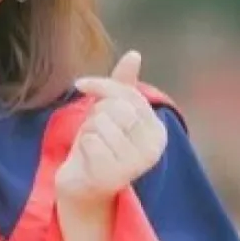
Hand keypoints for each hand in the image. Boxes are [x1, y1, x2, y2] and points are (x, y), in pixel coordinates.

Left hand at [55, 51, 167, 212]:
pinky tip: (87, 159)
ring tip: (92, 148)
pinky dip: (82, 146)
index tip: (81, 85)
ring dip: (87, 132)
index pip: (128, 93)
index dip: (101, 85)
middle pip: (114, 107)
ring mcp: (135, 164)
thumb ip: (122, 84)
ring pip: (100, 124)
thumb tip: (134, 54)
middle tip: (94, 133)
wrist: (83, 186)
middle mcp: (153, 149)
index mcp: (158, 131)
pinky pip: (90, 141)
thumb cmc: (98, 146)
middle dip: (95, 115)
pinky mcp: (113, 175)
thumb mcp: (109, 112)